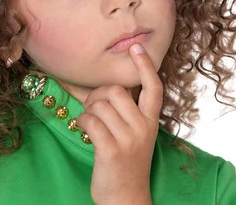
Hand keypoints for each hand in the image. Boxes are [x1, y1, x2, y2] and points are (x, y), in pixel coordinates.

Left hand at [76, 44, 162, 204]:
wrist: (126, 199)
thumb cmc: (126, 164)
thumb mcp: (134, 136)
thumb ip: (122, 112)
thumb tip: (97, 88)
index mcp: (150, 121)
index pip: (154, 87)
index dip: (145, 66)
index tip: (136, 47)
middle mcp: (143, 127)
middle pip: (115, 91)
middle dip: (97, 94)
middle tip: (92, 108)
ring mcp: (128, 139)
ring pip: (99, 105)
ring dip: (87, 110)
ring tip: (89, 122)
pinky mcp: (111, 150)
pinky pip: (90, 121)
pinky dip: (81, 122)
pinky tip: (84, 130)